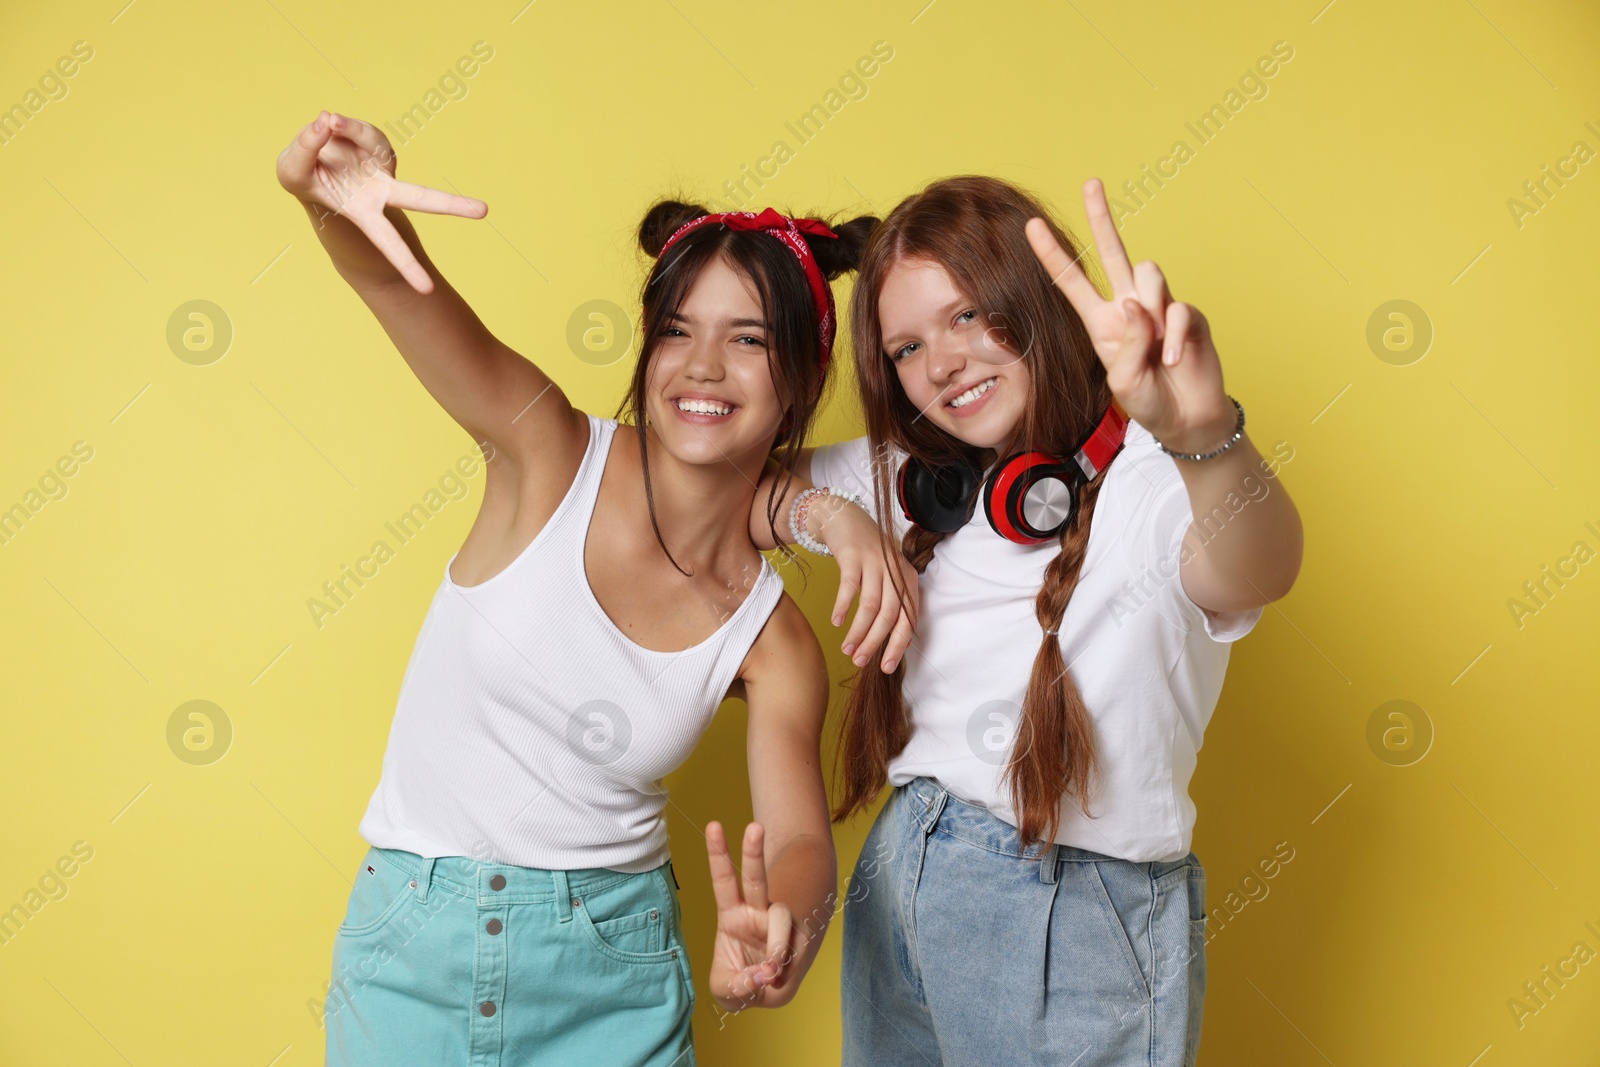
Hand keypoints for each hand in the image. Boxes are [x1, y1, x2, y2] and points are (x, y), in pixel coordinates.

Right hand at [275, 110, 486, 293]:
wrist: (312, 154)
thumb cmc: (305, 176)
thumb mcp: (290, 170)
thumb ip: (304, 149)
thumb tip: (328, 120)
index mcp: (367, 214)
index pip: (389, 243)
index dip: (406, 266)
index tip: (428, 291)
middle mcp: (384, 191)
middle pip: (418, 198)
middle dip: (450, 205)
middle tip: (485, 211)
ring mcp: (384, 164)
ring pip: (370, 139)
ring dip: (341, 131)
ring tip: (321, 130)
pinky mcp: (379, 141)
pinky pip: (354, 126)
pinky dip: (336, 124)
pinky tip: (328, 126)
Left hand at [705, 821, 800, 1010]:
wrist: (767, 993)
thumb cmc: (741, 983)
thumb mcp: (726, 991)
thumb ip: (740, 985)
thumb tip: (768, 972)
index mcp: (732, 916)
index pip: (723, 881)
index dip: (717, 854)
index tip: (713, 826)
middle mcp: (757, 913)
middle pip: (755, 878)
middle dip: (752, 852)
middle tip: (753, 827)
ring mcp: (780, 925)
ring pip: (781, 916)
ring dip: (776, 945)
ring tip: (770, 970)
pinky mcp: (798, 940)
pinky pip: (796, 947)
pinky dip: (788, 968)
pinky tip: (778, 980)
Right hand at [811, 497, 918, 672]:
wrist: (847, 519)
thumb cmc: (867, 556)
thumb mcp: (886, 578)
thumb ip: (895, 606)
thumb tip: (902, 642)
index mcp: (907, 579)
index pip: (908, 618)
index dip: (897, 645)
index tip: (886, 667)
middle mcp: (895, 570)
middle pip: (890, 615)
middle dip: (875, 643)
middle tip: (860, 661)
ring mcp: (875, 561)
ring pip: (870, 605)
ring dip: (858, 631)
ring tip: (846, 649)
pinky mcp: (854, 555)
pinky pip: (849, 587)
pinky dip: (843, 607)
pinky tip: (836, 622)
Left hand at [1023, 178, 1234, 453]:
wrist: (1187, 419)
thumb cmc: (1149, 401)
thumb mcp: (1122, 380)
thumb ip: (1126, 342)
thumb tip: (1138, 304)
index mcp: (1101, 322)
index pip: (1072, 282)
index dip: (1053, 254)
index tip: (1031, 225)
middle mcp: (1129, 308)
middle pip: (1112, 253)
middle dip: (1101, 218)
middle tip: (1090, 182)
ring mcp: (1160, 308)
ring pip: (1149, 276)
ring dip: (1151, 312)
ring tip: (1157, 352)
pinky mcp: (1190, 316)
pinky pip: (1179, 310)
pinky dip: (1175, 338)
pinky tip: (1173, 360)